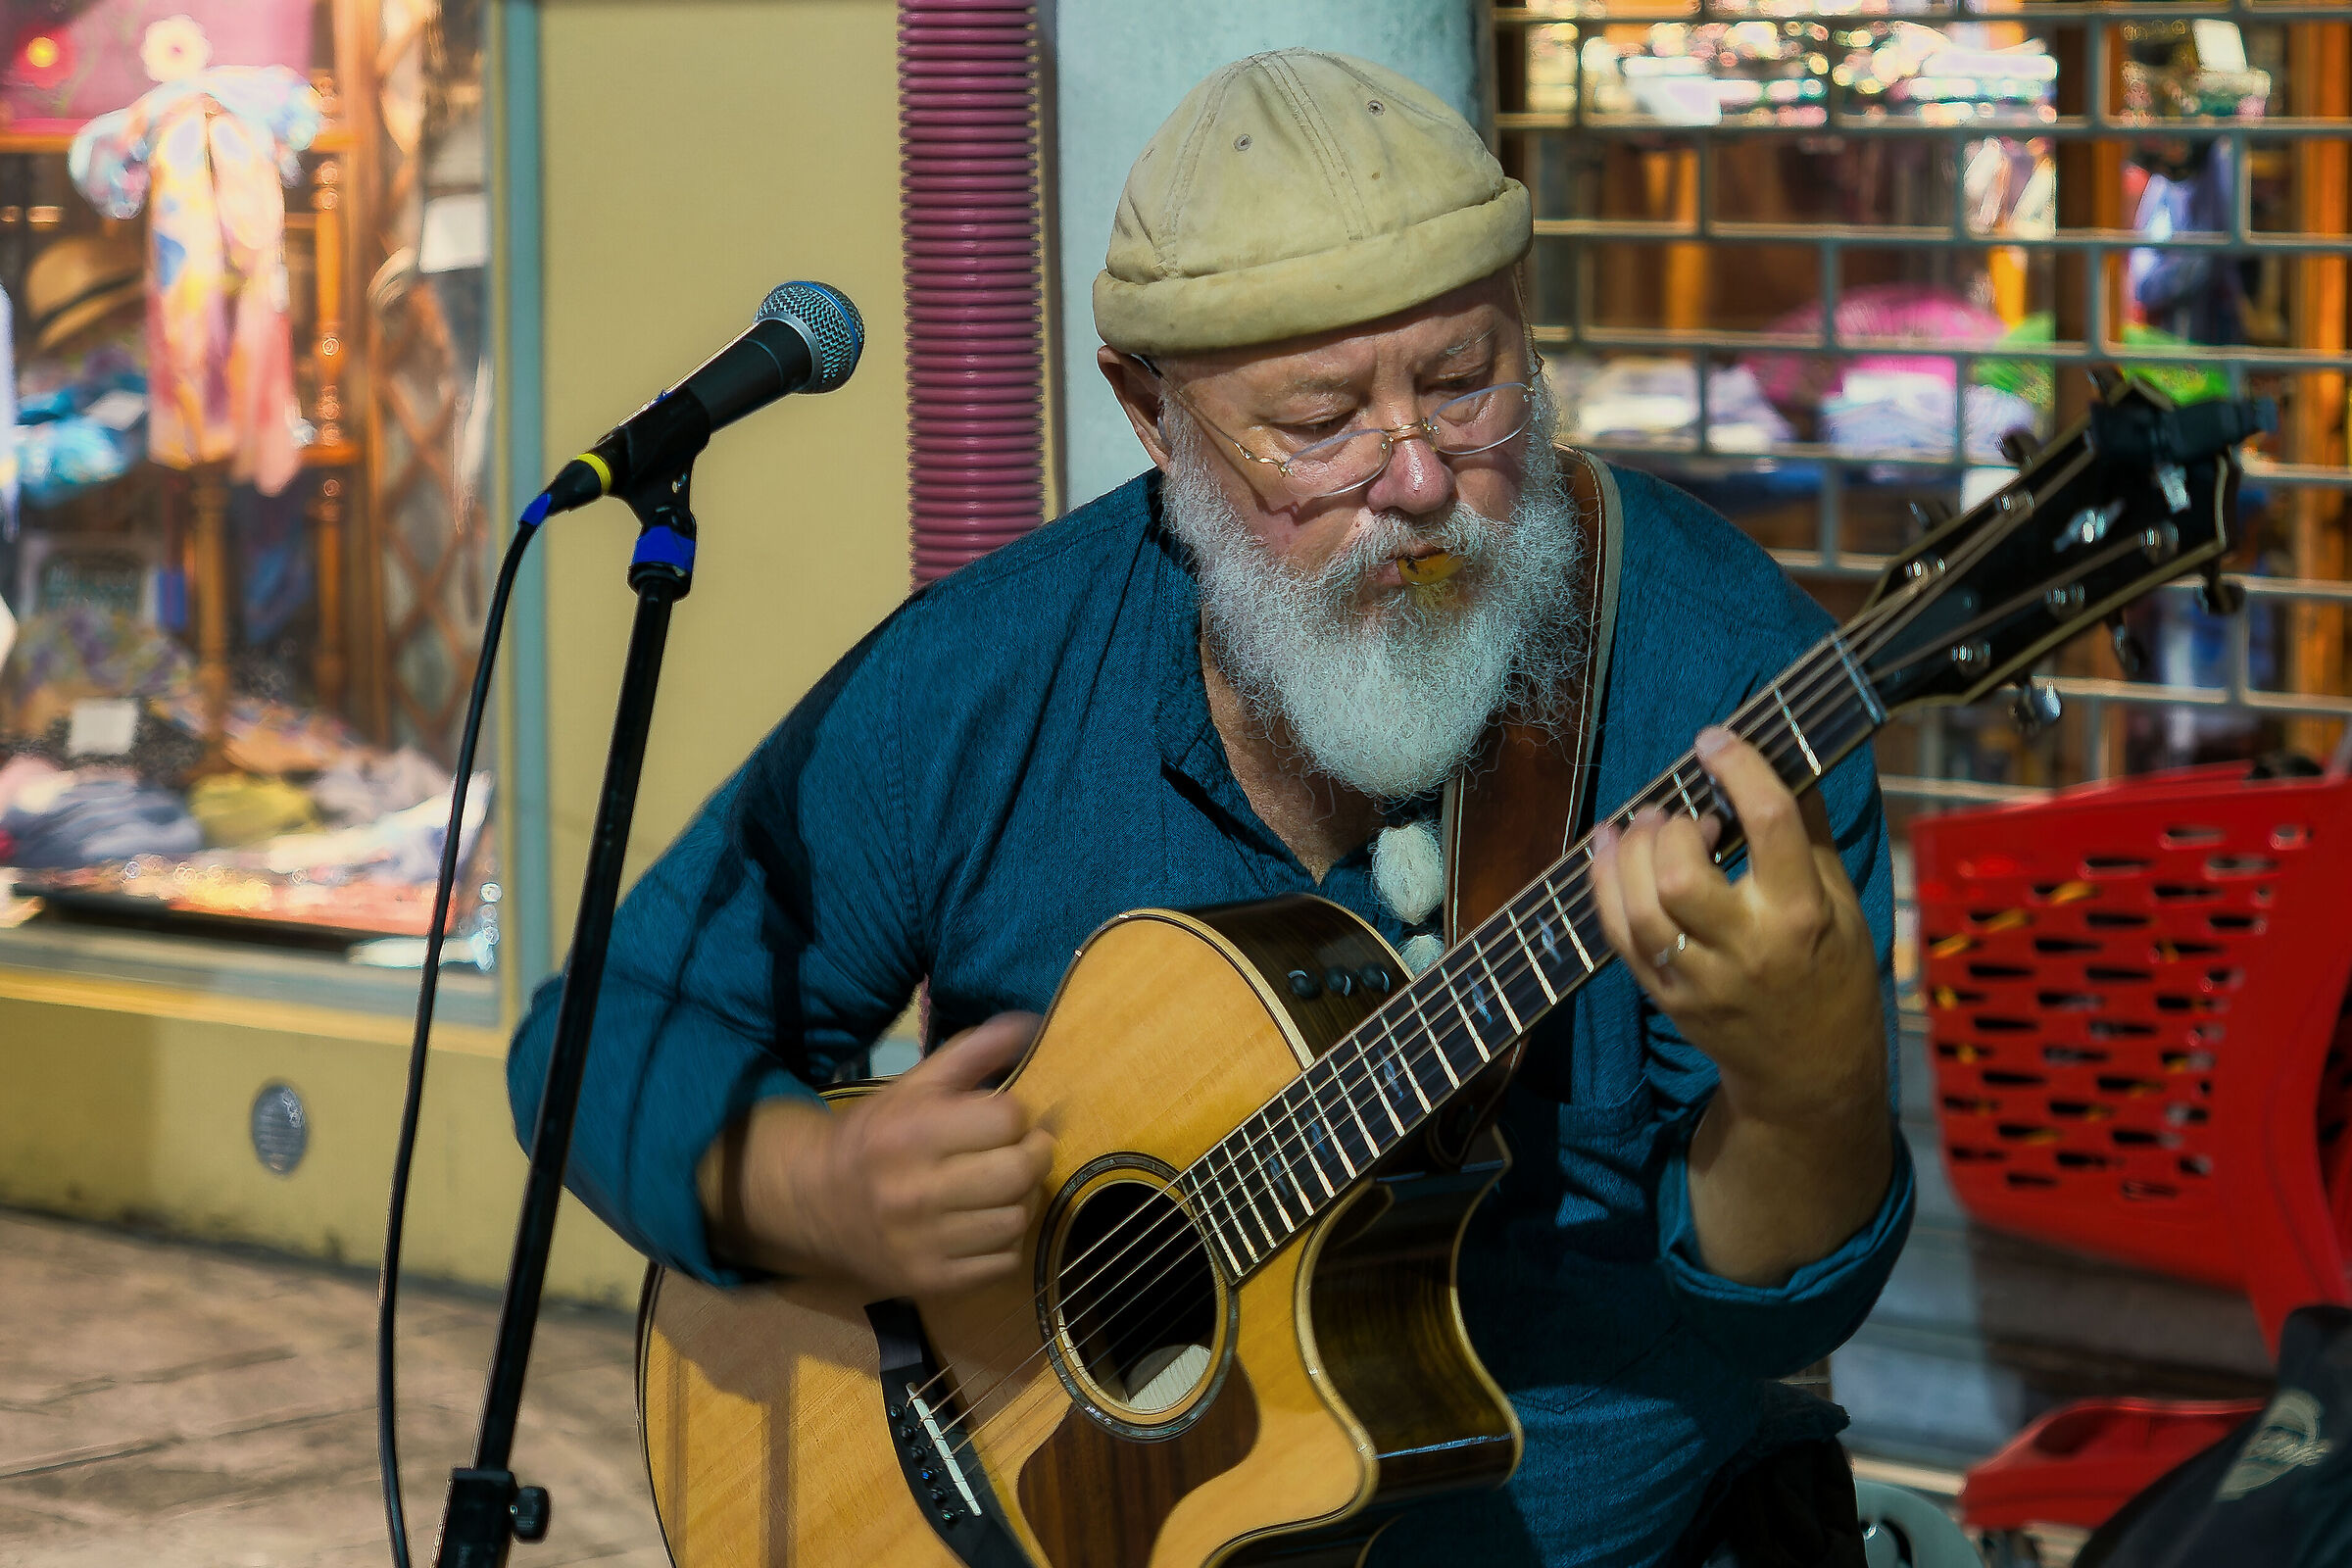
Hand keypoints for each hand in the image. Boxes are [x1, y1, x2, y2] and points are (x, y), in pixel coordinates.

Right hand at [701, 1012, 1053, 1295]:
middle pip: (1020, 1170)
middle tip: (1024, 1149)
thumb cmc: (874, 1136)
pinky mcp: (932, 1281)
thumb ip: (972, 1051)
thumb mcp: (914, 1085)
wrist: (811, 1201)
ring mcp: (925, 1242)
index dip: (1018, 1114)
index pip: (1008, 1117)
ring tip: (1004, 1186)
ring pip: (1018, 1218)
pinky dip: (1006, 1240)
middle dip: (1035, 1154)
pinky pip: (1004, 1261)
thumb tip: (1030, 1022)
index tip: (1008, 1117)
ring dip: (1023, 1198)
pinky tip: (985, 1222)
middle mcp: (917, 1190)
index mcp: (913, 1132)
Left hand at [1587, 727, 1892, 1283]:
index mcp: (1802, 914)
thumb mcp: (1842, 901)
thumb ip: (1808, 831)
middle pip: (1683, 878)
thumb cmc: (1832, 971)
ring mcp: (1700, 979)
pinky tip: (1607, 848)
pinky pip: (1617, 935)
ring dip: (1628, 854)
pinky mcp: (1666, 996)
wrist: (1810, 1070)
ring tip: (1643, 826)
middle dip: (1670, 830)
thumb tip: (1784, 754)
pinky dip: (1602, 885)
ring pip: (1640, 910)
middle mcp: (1747, 948)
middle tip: (1682, 815)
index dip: (1738, 770)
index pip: (1771, 826)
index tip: (1714, 739)